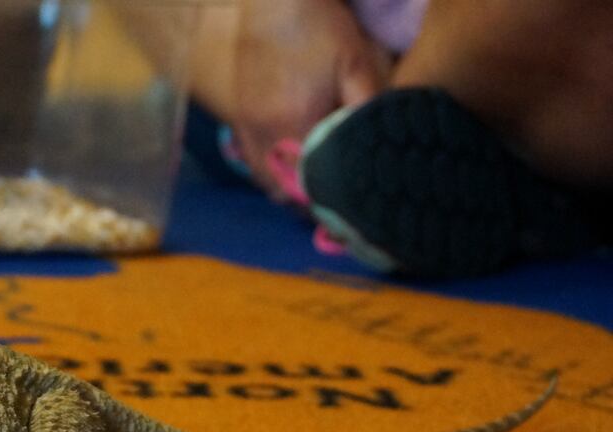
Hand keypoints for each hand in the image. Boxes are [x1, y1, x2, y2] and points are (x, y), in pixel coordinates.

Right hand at [232, 0, 389, 199]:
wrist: (270, 1)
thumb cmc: (317, 29)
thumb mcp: (356, 63)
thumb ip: (370, 108)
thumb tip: (386, 146)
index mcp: (295, 126)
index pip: (313, 187)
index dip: (333, 206)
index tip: (355, 216)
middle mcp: (264, 137)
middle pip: (288, 193)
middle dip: (313, 204)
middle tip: (342, 206)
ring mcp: (246, 130)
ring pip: (268, 184)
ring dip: (292, 192)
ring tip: (318, 191)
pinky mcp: (239, 120)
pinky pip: (255, 166)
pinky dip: (274, 176)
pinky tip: (293, 169)